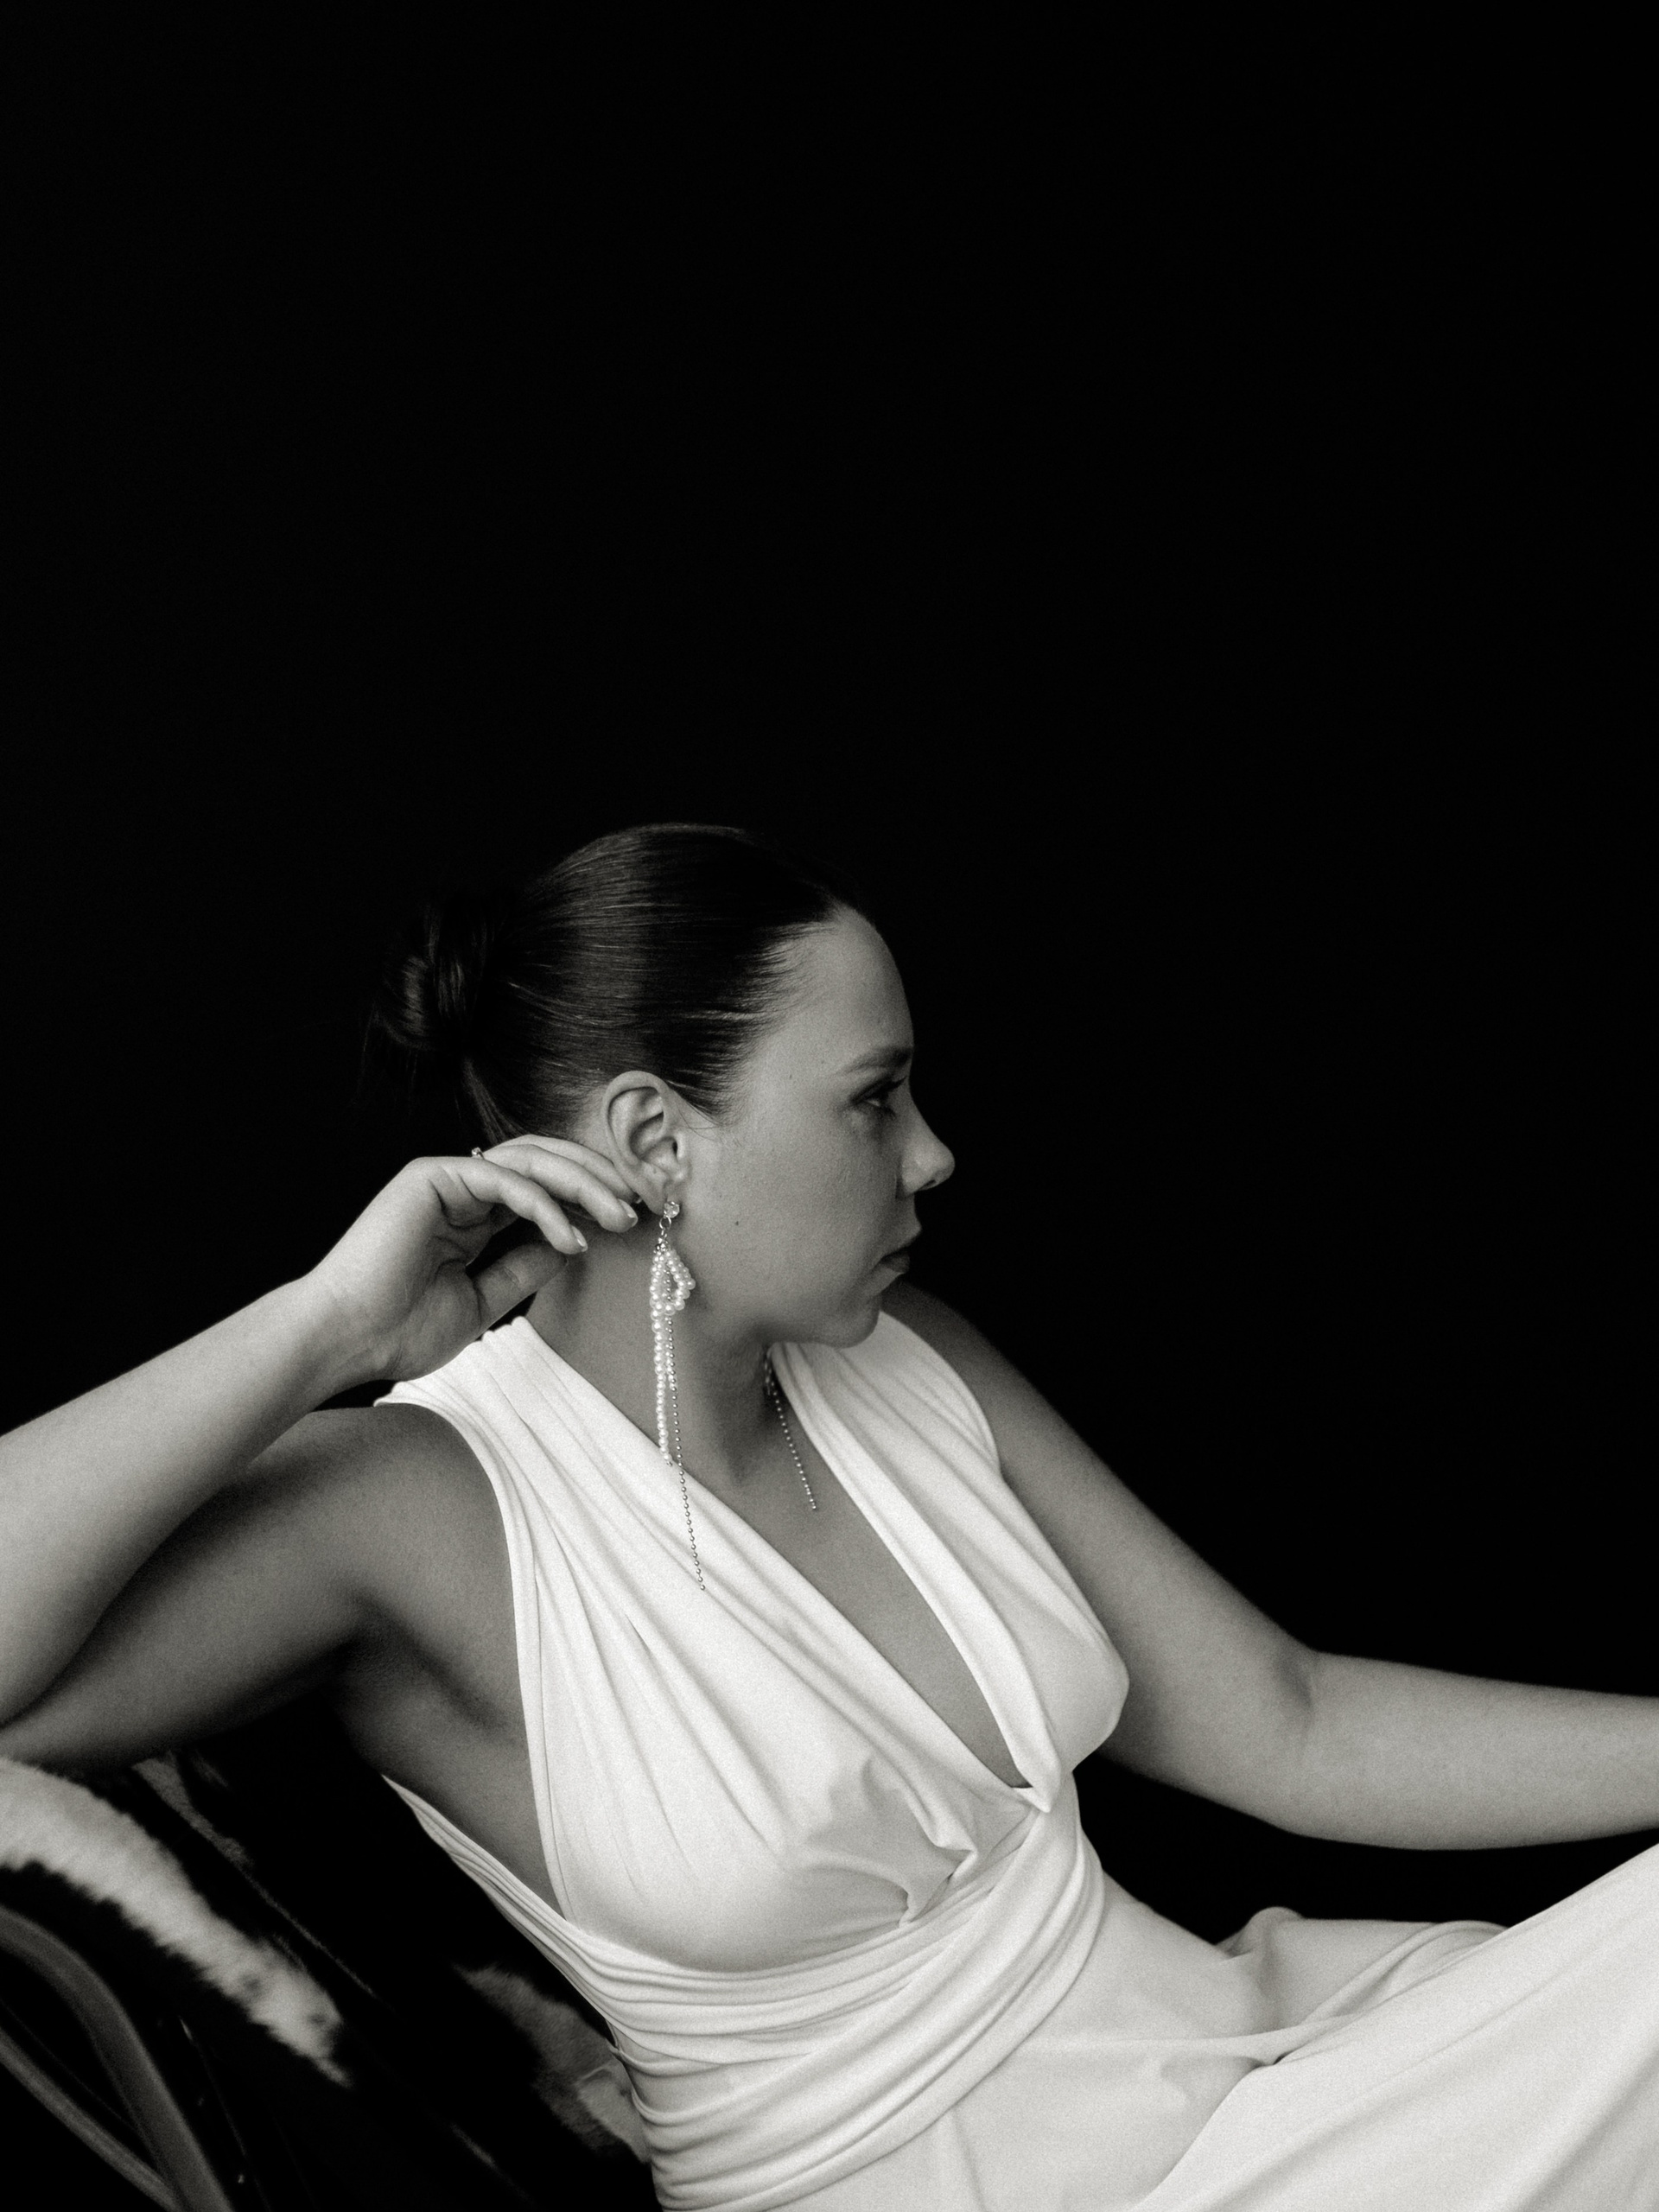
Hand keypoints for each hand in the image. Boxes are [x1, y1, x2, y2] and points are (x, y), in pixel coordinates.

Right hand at [306, 1137, 639, 1383]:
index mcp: (473, 1214)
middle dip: (598, 1179)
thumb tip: (576, 1242)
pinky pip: (502, 1177)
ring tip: (617, 1214)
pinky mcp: (431, 1176)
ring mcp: (445, 1177)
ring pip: (530, 1159)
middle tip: (639, 1206)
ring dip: (581, 1182)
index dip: (590, 1196)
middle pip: (545, 1161)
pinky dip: (542, 1203)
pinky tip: (571, 1236)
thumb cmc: (400, 1329)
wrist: (347, 1340)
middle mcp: (463, 1188)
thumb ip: (525, 1266)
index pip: (543, 1187)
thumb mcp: (484, 1300)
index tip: (631, 1219)